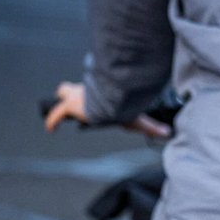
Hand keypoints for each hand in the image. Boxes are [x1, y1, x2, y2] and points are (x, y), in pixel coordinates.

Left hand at [45, 81, 171, 137]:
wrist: (109, 104)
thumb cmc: (123, 109)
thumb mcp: (138, 119)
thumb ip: (152, 127)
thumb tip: (169, 133)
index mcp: (102, 92)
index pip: (96, 88)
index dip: (96, 94)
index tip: (96, 100)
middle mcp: (88, 91)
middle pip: (77, 86)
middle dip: (74, 92)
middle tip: (76, 100)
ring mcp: (77, 97)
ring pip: (65, 91)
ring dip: (64, 99)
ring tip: (63, 109)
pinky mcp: (69, 106)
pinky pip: (57, 113)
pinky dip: (53, 121)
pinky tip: (50, 129)